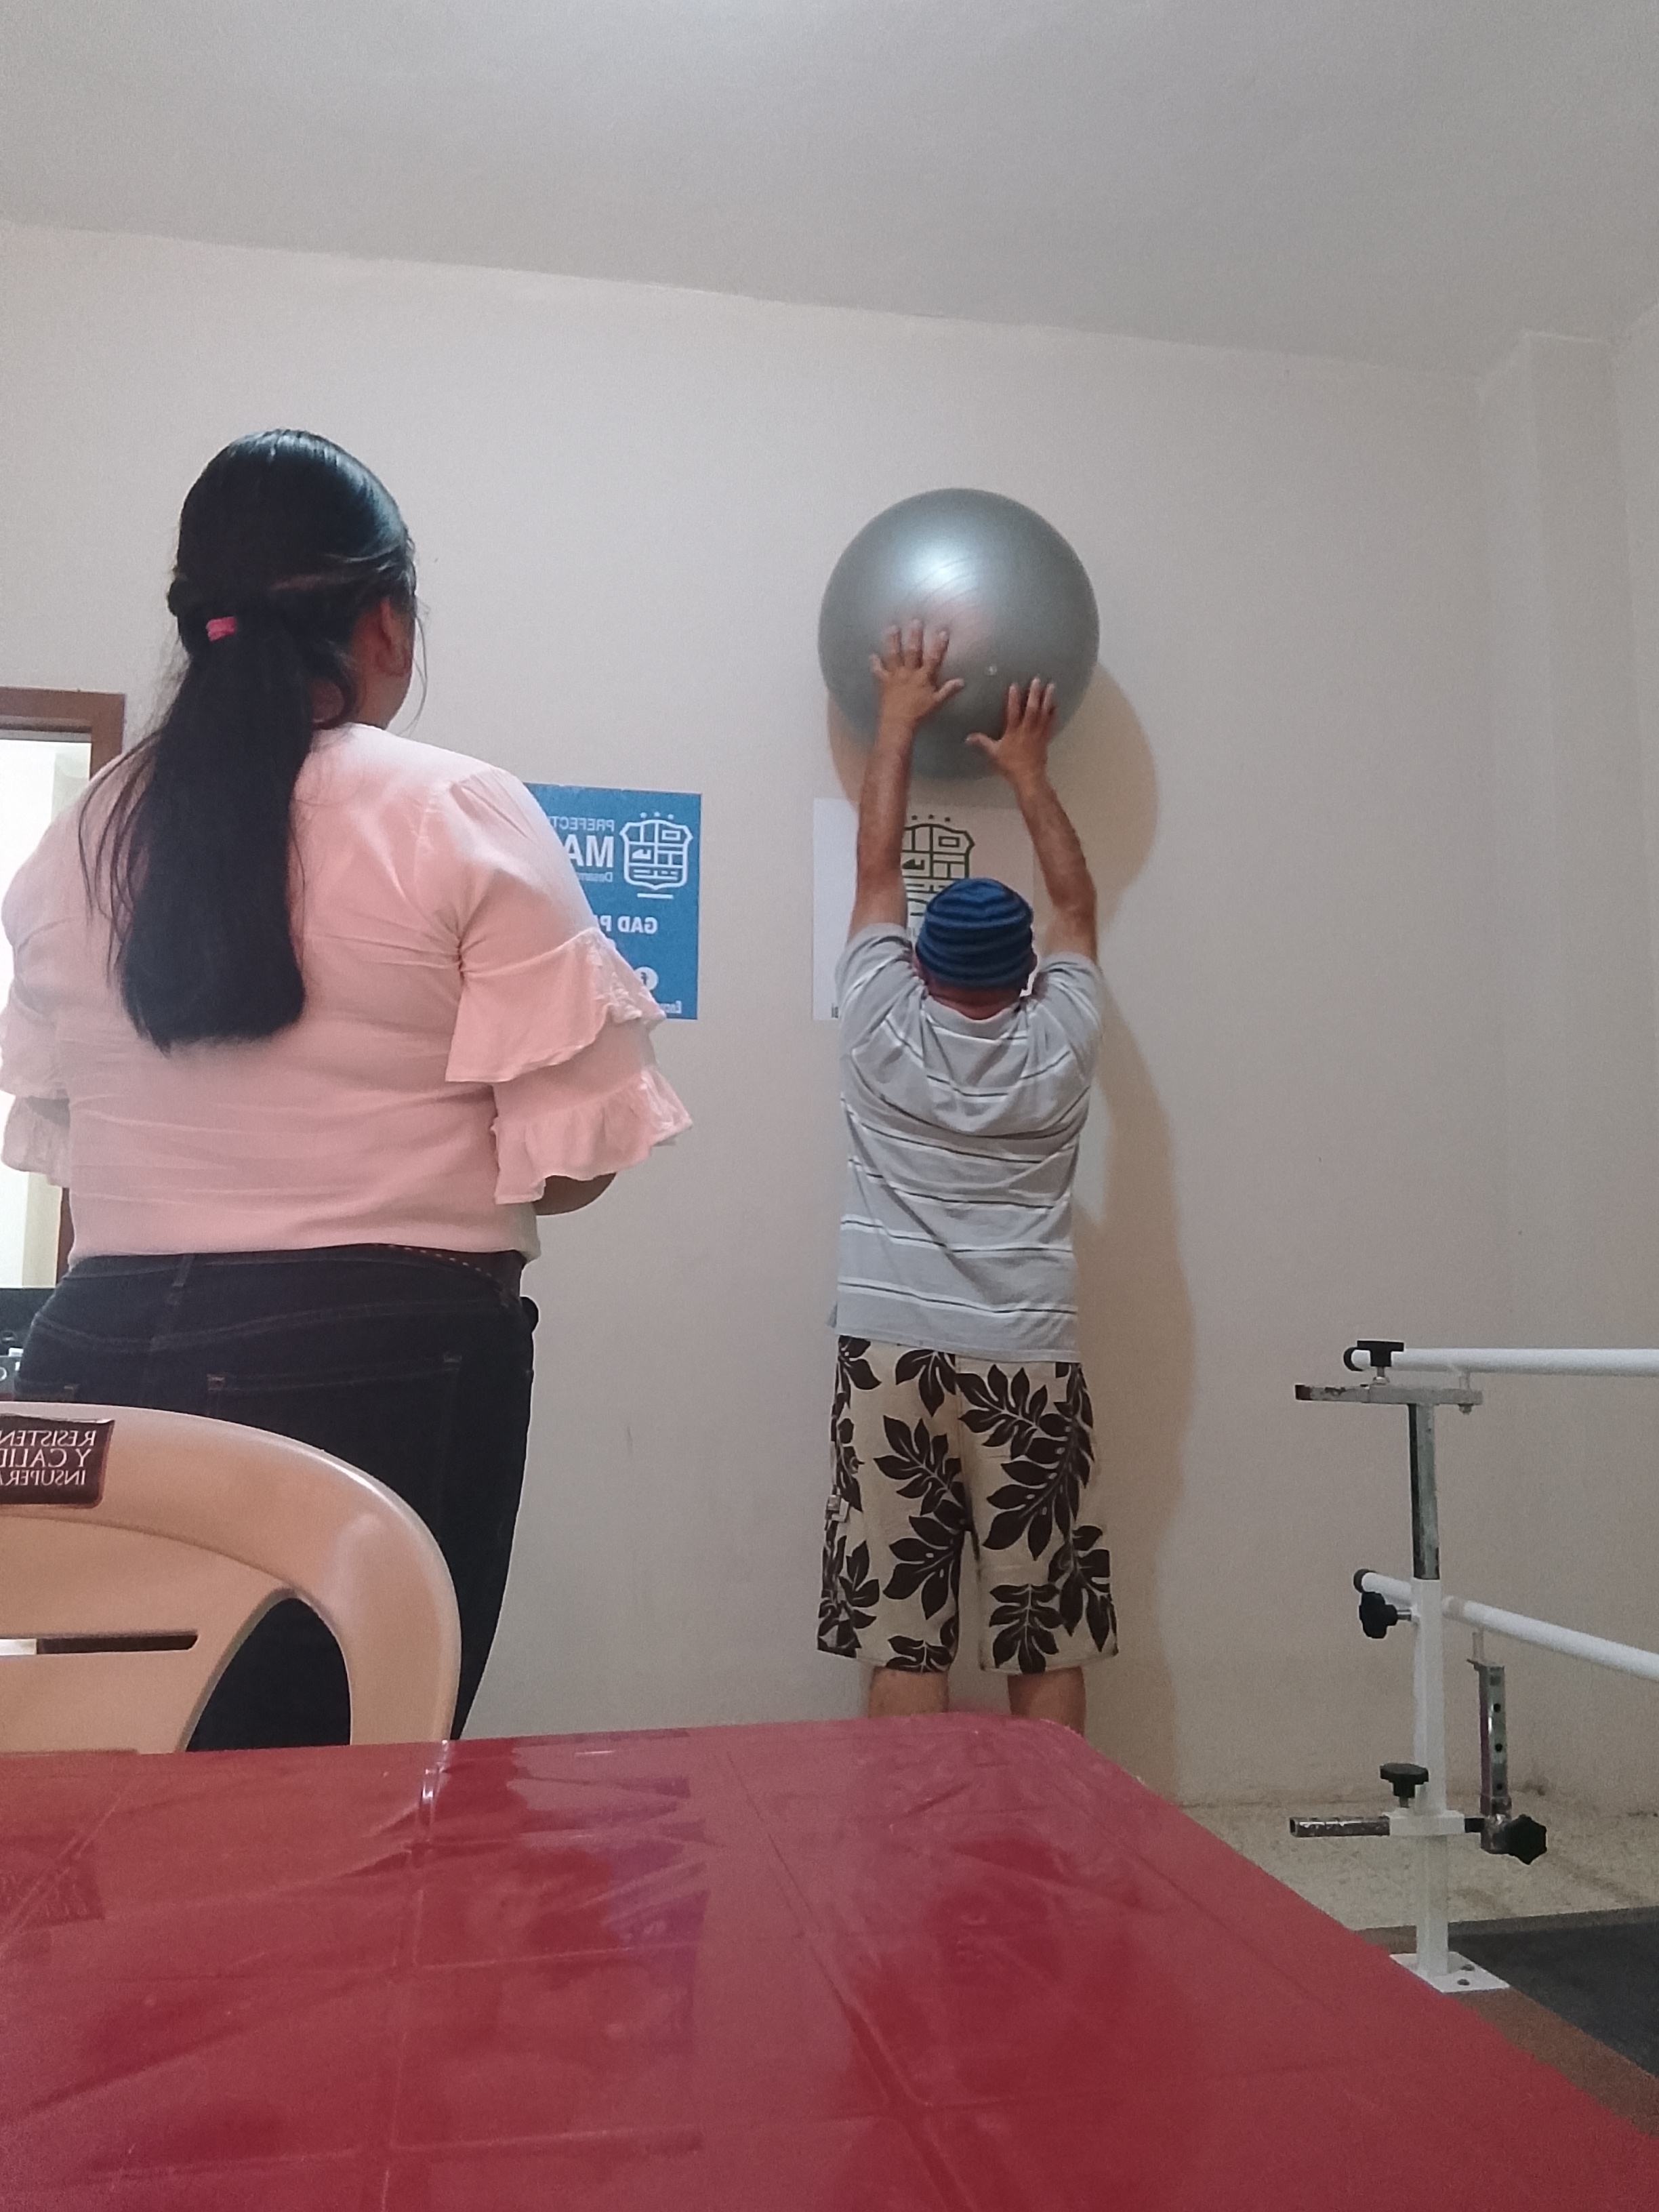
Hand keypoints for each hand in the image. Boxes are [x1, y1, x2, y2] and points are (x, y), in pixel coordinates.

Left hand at [870, 621, 963, 736]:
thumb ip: (948, 690)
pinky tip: (872, 654)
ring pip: (894, 655)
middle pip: (912, 651)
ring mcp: (895, 676)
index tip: (942, 631)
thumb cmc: (919, 714)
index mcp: (923, 677)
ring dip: (892, 641)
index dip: (939, 645)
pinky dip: (875, 662)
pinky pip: (878, 671)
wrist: (898, 724)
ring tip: (892, 628)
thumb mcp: (936, 703)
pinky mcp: (883, 683)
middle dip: (914, 636)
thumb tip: (962, 681)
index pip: (933, 658)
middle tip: (914, 621)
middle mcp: (909, 673)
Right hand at [966, 677, 1056, 786]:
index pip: (1012, 711)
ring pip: (1044, 713)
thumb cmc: (1010, 765)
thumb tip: (968, 737)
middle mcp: (1027, 729)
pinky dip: (1053, 713)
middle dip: (1034, 693)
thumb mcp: (993, 753)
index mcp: (1013, 731)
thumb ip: (982, 742)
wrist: (1028, 777)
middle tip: (1037, 679)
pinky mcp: (1045, 738)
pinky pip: (1050, 723)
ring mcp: (1038, 733)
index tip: (1014, 685)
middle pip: (1032, 708)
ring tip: (1052, 685)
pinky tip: (1055, 704)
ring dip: (1048, 698)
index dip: (1013, 698)